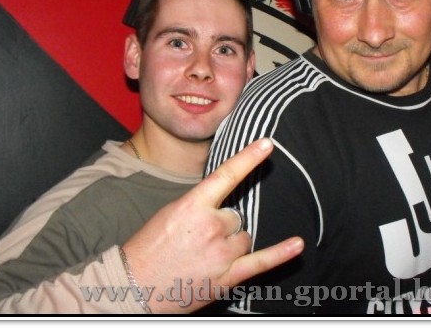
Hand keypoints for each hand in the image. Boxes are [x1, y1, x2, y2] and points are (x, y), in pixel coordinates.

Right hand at [122, 138, 303, 313]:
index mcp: (192, 206)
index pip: (227, 175)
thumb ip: (199, 205)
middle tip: (198, 240)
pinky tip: (297, 243)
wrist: (133, 286)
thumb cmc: (147, 248)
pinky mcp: (227, 276)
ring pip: (244, 237)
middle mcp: (211, 226)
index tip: (268, 143)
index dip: (249, 157)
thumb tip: (222, 204)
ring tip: (205, 256)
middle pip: (236, 216)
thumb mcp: (170, 213)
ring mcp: (221, 252)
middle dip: (222, 226)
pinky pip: (260, 262)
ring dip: (231, 243)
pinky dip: (280, 253)